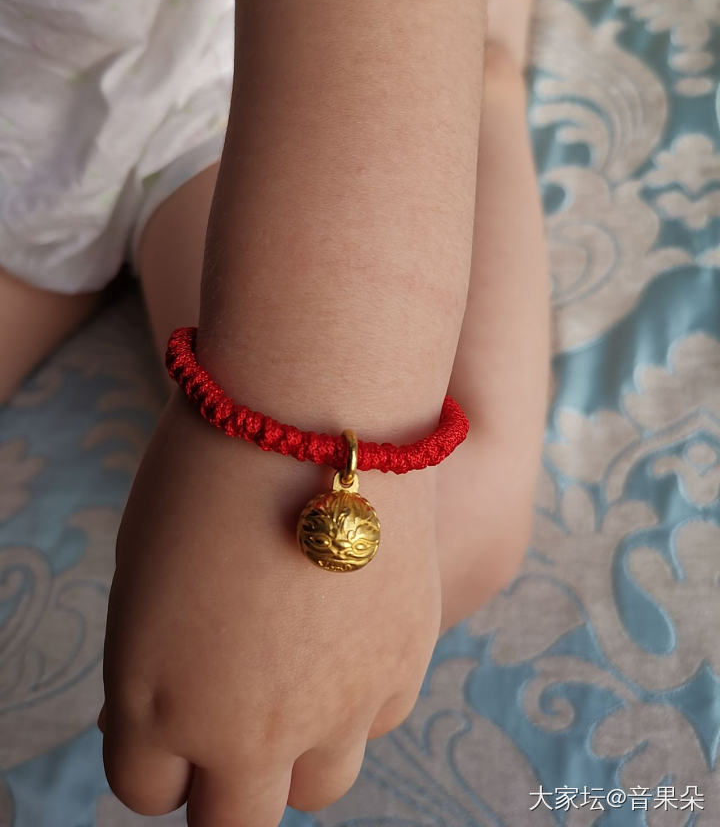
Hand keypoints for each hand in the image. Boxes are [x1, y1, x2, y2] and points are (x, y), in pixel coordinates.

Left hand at [99, 387, 441, 824]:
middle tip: (233, 719)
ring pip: (317, 784)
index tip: (171, 716)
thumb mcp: (146, 571)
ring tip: (298, 674)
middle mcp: (244, 733)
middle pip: (234, 822)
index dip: (157, 754)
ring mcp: (332, 710)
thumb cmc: (209, 469)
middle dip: (224, 781)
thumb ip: (156, 657)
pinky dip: (356, 696)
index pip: (147, 790)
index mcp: (155, 706)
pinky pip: (374, 721)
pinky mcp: (401, 672)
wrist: (315, 413)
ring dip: (299, 749)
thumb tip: (181, 694)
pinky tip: (347, 628)